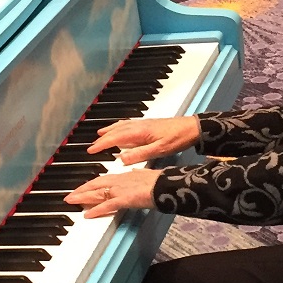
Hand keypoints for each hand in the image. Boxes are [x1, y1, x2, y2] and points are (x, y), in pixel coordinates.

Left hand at [64, 168, 159, 218]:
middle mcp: (120, 180)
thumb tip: (134, 175)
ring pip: (97, 193)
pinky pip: (107, 205)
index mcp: (126, 175)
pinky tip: (87, 215)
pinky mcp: (124, 199)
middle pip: (96, 184)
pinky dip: (96, 210)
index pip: (104, 179)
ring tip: (71, 201)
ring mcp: (121, 189)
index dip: (92, 184)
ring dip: (83, 197)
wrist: (168, 184)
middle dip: (82, 190)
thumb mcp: (147, 176)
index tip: (85, 187)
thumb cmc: (162, 182)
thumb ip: (138, 176)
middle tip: (70, 195)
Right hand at [86, 116, 200, 164]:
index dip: (102, 145)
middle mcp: (138, 125)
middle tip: (92, 146)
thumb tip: (121, 159)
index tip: (91, 150)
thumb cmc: (177, 138)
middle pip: (115, 131)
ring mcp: (143, 123)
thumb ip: (139, 155)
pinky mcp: (148, 124)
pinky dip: (119, 126)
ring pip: (121, 126)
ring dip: (109, 130)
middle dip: (102, 139)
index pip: (115, 138)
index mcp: (139, 132)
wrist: (191, 127)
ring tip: (100, 135)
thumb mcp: (159, 150)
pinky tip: (120, 129)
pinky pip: (128, 124)